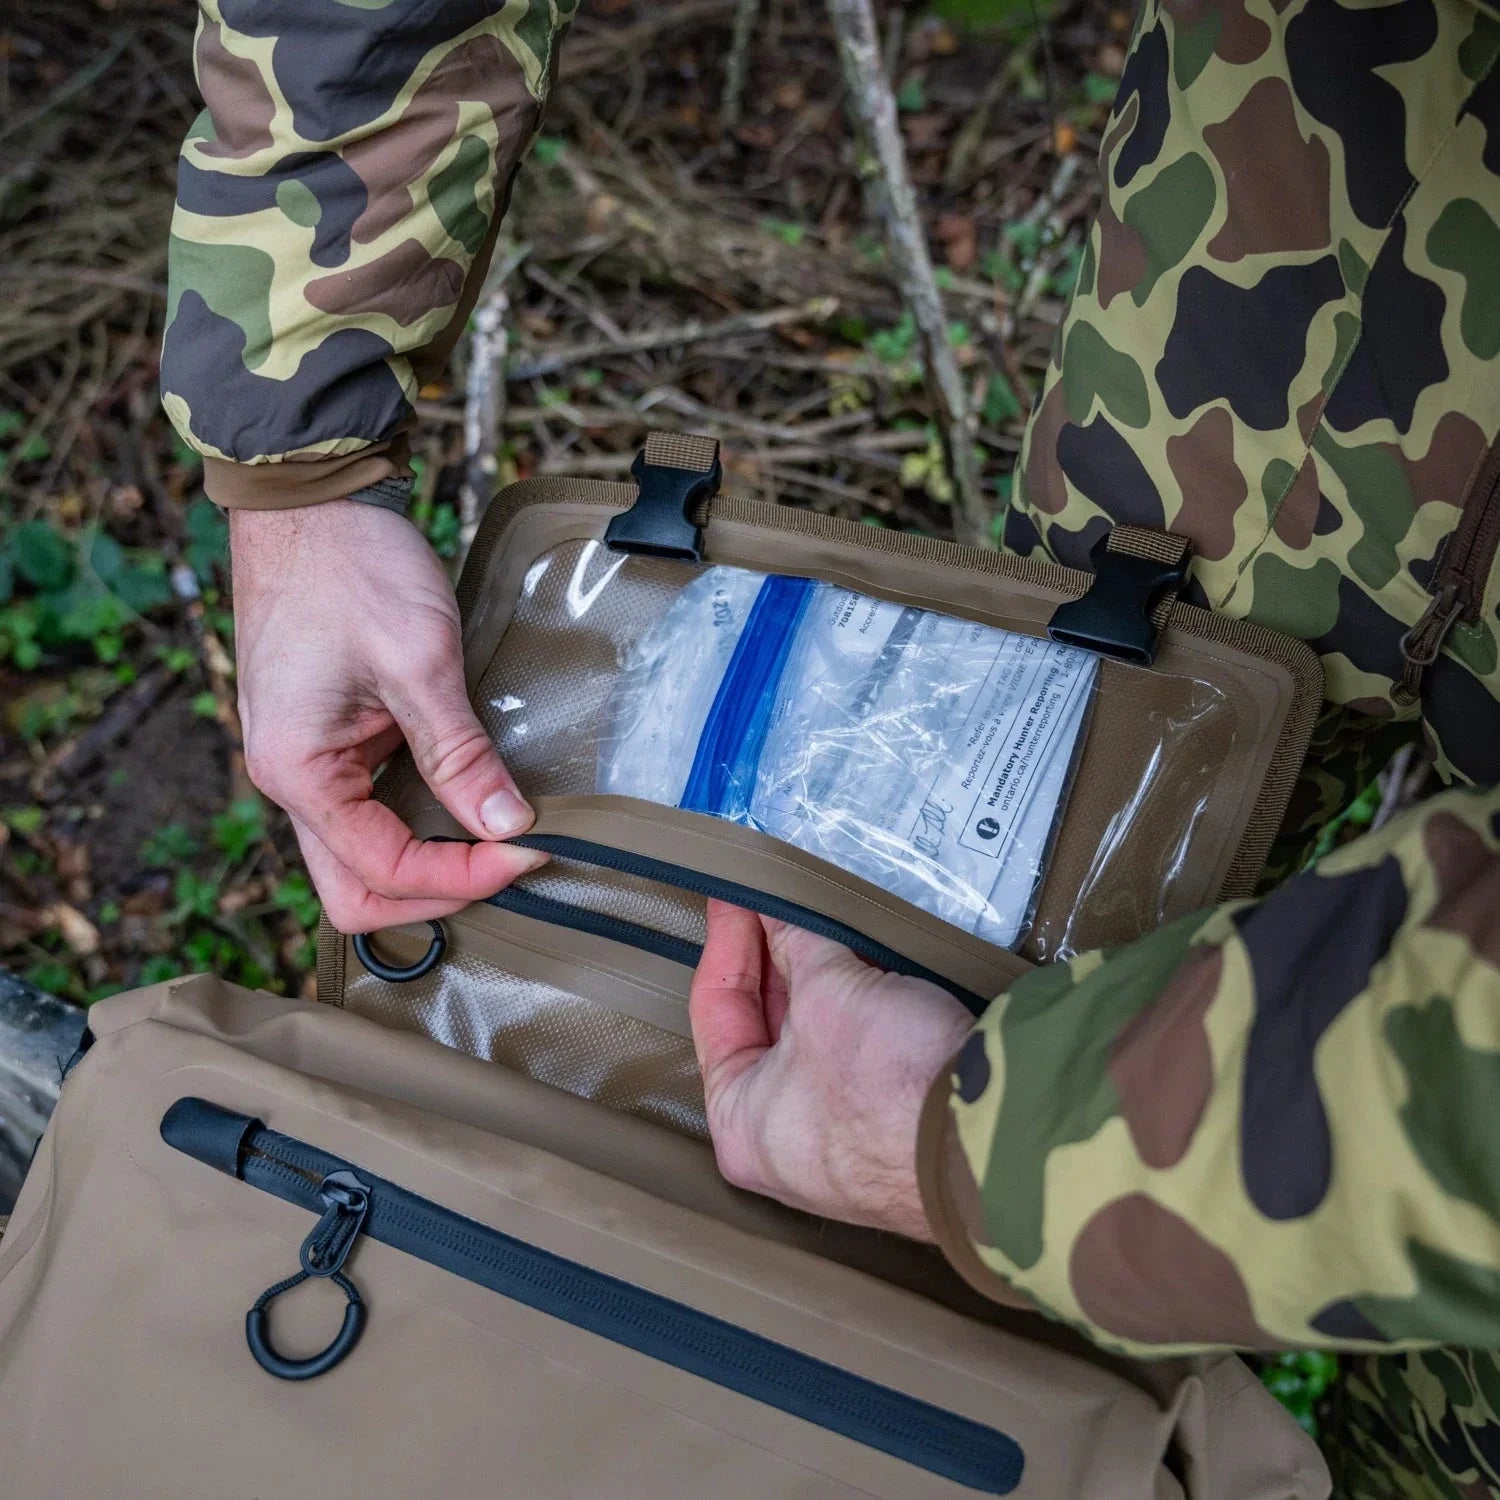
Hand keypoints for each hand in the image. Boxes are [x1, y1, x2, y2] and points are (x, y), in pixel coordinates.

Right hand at [230, 500, 544, 931]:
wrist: (312, 504)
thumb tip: (506, 826)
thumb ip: (460, 754)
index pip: (381, 872)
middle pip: (357, 890)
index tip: (527, 850)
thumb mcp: (419, 662)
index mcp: (297, 770)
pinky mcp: (328, 743)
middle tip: (510, 862)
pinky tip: (468, 803)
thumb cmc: (351, 567)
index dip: (461, 876)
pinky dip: (419, 823)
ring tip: (498, 840)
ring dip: (428, 863)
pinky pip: (369, 812)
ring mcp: (306, 763)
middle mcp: (290, 781)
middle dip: (436, 893)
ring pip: (361, 858)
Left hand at [689, 901, 972, 1240]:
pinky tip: (870, 965)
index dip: (728, 940)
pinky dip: (860, 1009)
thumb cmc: (894, 1090)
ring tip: (827, 922)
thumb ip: (799, 942)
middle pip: (766, 1025)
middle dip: (780, 958)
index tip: (737, 896)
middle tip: (783, 900)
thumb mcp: (829, 991)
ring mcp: (842, 1144)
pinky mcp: (893, 1130)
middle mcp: (783, 1145)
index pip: (716, 1010)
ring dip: (823, 979)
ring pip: (817, 1038)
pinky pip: (859, 1057)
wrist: (993, 1142)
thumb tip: (782, 912)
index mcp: (741, 1125)